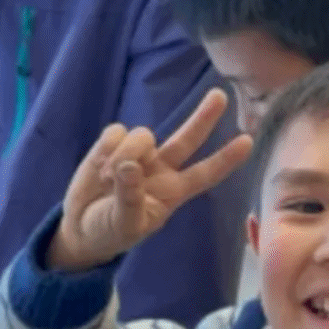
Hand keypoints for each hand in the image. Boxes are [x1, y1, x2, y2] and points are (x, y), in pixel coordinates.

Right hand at [47, 88, 252, 271]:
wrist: (80, 228)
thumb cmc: (110, 232)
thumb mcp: (124, 225)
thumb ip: (129, 198)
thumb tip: (129, 166)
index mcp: (172, 192)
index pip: (205, 174)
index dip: (225, 159)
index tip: (248, 142)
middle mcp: (161, 169)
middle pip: (188, 139)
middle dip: (204, 117)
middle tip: (220, 96)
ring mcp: (138, 154)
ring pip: (142, 135)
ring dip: (123, 155)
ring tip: (106, 180)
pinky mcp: (112, 144)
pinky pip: (116, 132)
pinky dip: (105, 149)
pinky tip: (98, 167)